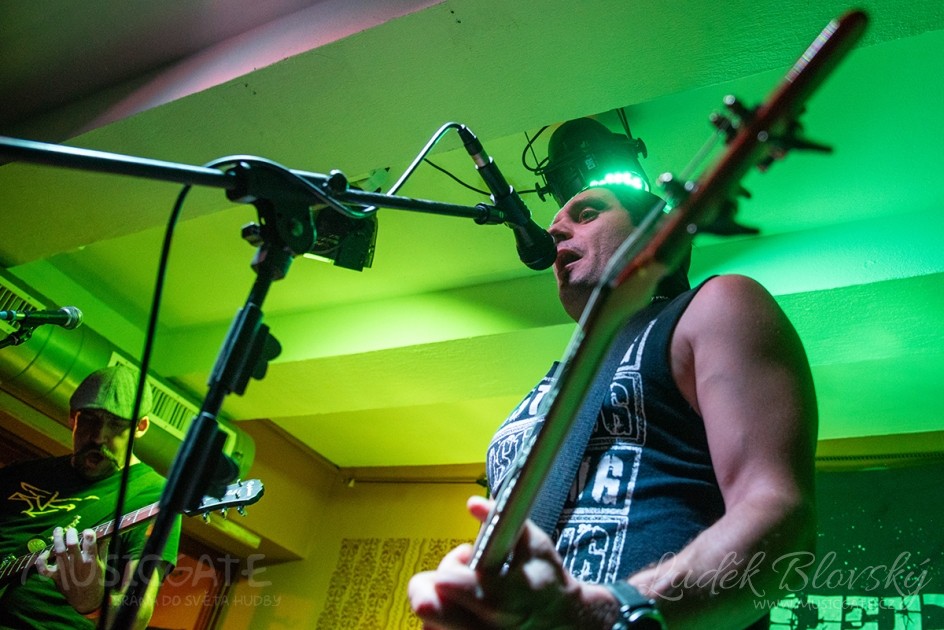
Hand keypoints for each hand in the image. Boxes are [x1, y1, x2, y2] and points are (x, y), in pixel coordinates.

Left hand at [35, 527, 105, 614]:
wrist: (86, 600)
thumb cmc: (96, 580)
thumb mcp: (103, 564)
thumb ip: (103, 549)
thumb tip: (105, 534)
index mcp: (91, 561)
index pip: (90, 542)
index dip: (88, 533)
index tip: (88, 531)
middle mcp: (77, 564)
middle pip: (72, 544)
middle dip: (71, 533)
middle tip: (71, 530)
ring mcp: (65, 571)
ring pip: (58, 551)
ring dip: (57, 539)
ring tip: (58, 530)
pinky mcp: (56, 577)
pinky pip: (44, 569)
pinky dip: (41, 561)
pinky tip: (45, 553)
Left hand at [409, 495, 602, 628]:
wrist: (567, 622)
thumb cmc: (548, 581)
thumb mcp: (534, 545)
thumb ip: (502, 520)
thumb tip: (474, 504)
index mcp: (499, 596)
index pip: (446, 581)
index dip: (451, 564)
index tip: (465, 560)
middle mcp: (486, 626)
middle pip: (427, 606)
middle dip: (431, 587)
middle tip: (449, 581)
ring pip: (429, 624)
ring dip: (440, 606)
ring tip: (462, 599)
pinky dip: (443, 624)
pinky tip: (464, 614)